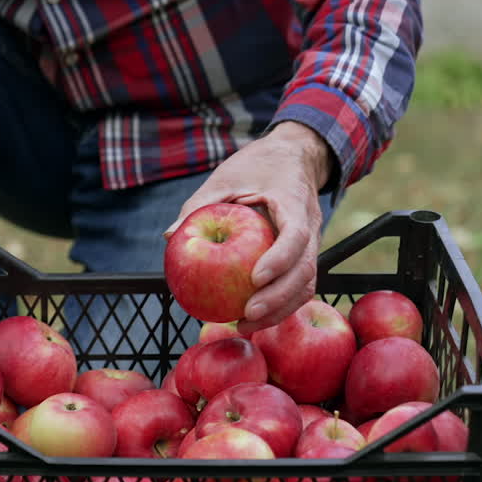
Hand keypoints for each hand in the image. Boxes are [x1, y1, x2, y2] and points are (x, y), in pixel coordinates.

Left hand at [165, 121, 333, 334]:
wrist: (291, 157)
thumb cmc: (253, 167)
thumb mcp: (223, 179)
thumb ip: (198, 205)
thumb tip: (170, 236)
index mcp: (293, 201)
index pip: (295, 235)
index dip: (279, 259)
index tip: (255, 277)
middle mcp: (310, 225)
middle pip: (305, 269)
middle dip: (279, 298)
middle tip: (247, 314)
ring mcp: (310, 243)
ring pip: (306, 284)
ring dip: (279, 310)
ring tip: (245, 324)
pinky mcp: (302, 256)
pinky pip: (297, 286)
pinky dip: (277, 306)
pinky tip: (248, 318)